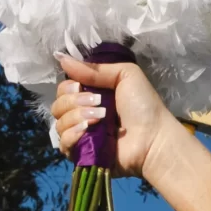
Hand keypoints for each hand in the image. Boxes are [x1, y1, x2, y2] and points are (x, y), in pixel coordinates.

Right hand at [50, 52, 188, 177]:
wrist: (153, 138)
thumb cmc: (143, 106)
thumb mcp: (125, 75)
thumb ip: (94, 69)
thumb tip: (61, 58)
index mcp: (91, 96)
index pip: (64, 89)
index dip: (68, 87)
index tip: (80, 86)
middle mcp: (83, 114)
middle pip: (58, 105)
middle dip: (74, 101)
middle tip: (97, 102)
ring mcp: (82, 135)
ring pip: (59, 123)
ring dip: (77, 117)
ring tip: (100, 118)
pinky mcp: (82, 153)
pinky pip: (63, 143)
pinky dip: (73, 135)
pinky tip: (89, 131)